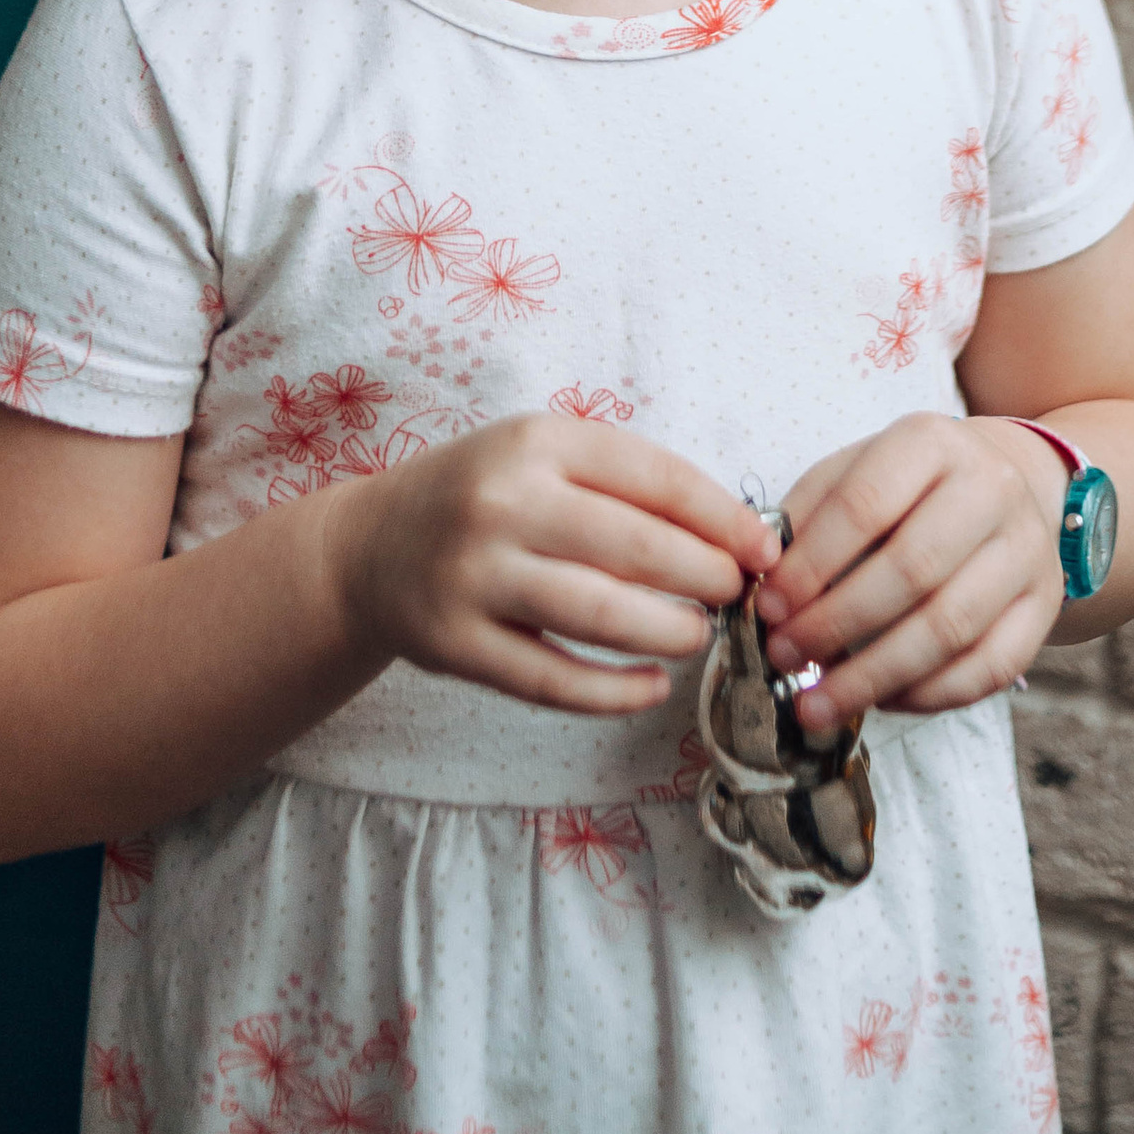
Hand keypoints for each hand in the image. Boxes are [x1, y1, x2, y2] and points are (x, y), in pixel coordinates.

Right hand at [328, 413, 776, 718]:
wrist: (369, 548)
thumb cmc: (482, 496)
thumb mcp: (541, 457)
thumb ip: (623, 484)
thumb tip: (732, 534)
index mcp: (535, 443)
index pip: (654, 477)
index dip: (723, 517)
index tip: (763, 549)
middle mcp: (502, 503)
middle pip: (635, 549)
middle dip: (706, 577)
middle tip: (738, 596)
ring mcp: (474, 576)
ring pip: (599, 615)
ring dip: (669, 633)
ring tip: (698, 635)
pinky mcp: (455, 645)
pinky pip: (553, 680)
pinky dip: (614, 690)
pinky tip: (651, 685)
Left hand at [754, 417, 1063, 728]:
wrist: (1009, 481)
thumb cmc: (911, 485)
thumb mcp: (856, 469)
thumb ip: (809, 514)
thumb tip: (765, 577)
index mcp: (933, 442)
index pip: (866, 502)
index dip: (812, 563)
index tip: (768, 606)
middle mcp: (991, 490)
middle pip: (912, 570)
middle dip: (836, 623)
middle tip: (784, 656)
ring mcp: (1027, 550)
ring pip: (950, 628)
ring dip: (874, 675)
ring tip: (816, 702)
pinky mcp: (1044, 606)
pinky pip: (989, 668)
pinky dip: (928, 695)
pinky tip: (880, 701)